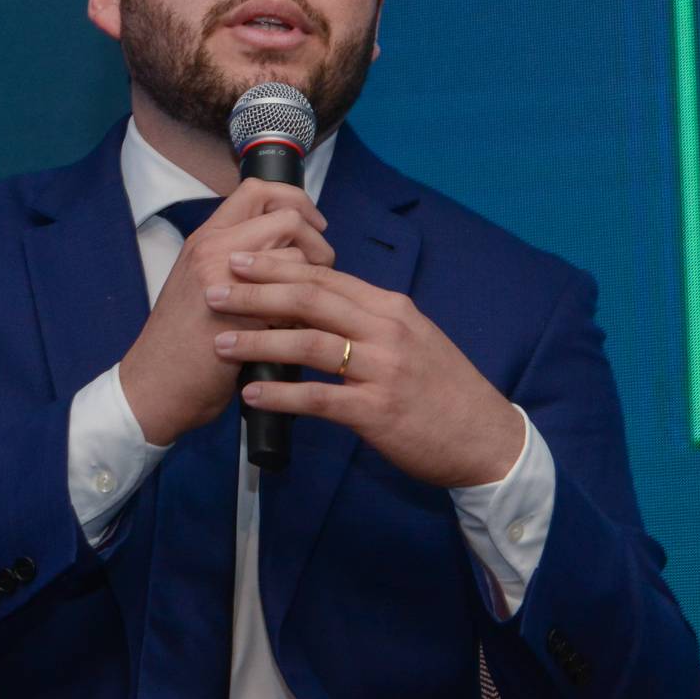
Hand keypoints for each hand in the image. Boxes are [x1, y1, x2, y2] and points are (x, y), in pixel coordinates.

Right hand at [119, 180, 334, 446]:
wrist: (153, 384)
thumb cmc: (180, 342)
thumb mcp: (199, 284)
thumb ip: (235, 261)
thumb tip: (286, 251)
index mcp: (205, 238)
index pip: (258, 190)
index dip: (295, 201)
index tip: (310, 226)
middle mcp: (213, 248)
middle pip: (287, 217)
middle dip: (318, 241)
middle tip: (320, 269)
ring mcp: (226, 278)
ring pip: (297, 256)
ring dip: (316, 281)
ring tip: (307, 305)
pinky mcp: (242, 312)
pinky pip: (294, 297)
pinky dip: (304, 312)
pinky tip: (295, 329)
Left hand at [205, 254, 522, 487]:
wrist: (485, 438)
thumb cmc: (441, 389)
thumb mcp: (410, 339)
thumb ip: (367, 320)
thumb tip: (319, 301)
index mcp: (390, 308)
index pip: (325, 276)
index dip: (277, 266)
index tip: (238, 260)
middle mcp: (386, 330)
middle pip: (310, 299)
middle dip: (256, 291)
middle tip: (215, 287)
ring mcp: (383, 370)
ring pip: (310, 343)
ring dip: (259, 340)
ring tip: (220, 342)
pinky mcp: (377, 411)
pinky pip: (319, 398)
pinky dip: (281, 393)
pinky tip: (251, 392)